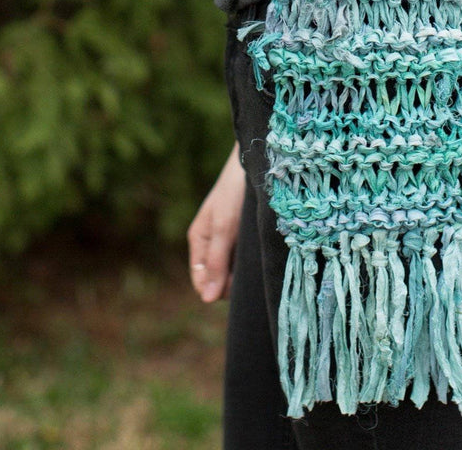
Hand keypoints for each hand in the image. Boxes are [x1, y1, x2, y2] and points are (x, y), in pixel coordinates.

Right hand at [187, 142, 246, 302]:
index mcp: (198, 240)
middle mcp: (211, 241)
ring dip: (245, 269)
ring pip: (234, 269)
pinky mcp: (244, 231)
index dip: (218, 289)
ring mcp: (228, 237)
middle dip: (233, 280)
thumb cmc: (235, 191)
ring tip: (259, 254)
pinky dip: (253, 258)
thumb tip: (206, 301)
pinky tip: (263, 250)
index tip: (239, 282)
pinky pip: (245, 257)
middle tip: (251, 264)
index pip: (202, 282)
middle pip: (219, 278)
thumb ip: (215, 263)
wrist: (256, 160)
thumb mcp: (224, 228)